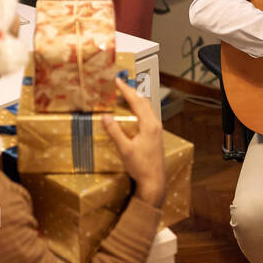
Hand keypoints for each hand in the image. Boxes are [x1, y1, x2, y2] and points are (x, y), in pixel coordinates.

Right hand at [102, 77, 165, 206]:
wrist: (154, 180)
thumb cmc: (140, 166)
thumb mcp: (124, 149)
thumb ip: (115, 132)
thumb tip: (105, 116)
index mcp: (149, 124)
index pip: (137, 102)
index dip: (126, 90)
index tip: (118, 81)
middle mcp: (155, 124)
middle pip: (144, 102)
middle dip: (132, 92)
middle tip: (120, 84)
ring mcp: (157, 129)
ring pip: (147, 108)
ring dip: (137, 100)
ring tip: (125, 94)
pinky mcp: (156, 135)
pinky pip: (148, 115)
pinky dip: (140, 109)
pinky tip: (133, 112)